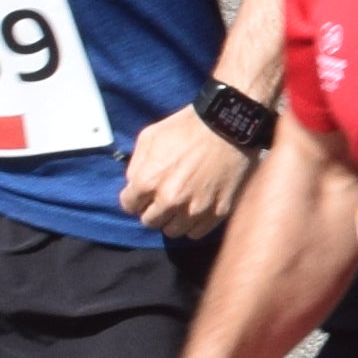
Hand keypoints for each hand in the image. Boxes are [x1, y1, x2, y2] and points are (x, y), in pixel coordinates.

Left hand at [118, 100, 260, 236]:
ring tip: (180, 204)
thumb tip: (134, 183)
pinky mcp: (218, 212)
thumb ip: (136, 164)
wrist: (228, 125)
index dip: (135, 197)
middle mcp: (170, 200)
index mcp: (149, 181)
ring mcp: (195, 209)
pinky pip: (196, 232)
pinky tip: (195, 208)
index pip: (129, 205)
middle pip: (150, 221)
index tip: (144, 193)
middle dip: (152, 209)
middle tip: (163, 196)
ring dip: (173, 219)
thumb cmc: (187, 127)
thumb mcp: (150, 136)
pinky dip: (193, 224)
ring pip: (173, 231)